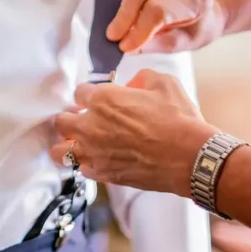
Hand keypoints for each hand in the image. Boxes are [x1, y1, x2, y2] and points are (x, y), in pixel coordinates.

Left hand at [50, 69, 214, 196]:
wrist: (190, 156)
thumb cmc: (178, 120)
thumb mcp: (163, 83)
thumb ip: (141, 78)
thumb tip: (133, 84)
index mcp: (102, 99)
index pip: (78, 92)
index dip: (89, 94)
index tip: (96, 98)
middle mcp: (91, 126)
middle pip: (61, 121)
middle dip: (70, 118)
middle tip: (83, 120)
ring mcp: (94, 152)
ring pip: (60, 151)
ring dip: (67, 145)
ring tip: (80, 143)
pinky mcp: (104, 173)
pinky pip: (82, 169)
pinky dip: (87, 164)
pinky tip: (98, 160)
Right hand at [105, 0, 226, 53]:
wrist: (207, 8)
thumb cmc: (195, 28)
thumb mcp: (183, 43)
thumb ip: (156, 44)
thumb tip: (127, 45)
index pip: (158, 11)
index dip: (138, 30)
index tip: (124, 46)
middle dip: (122, 15)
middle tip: (113, 35)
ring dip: (119, 2)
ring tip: (124, 20)